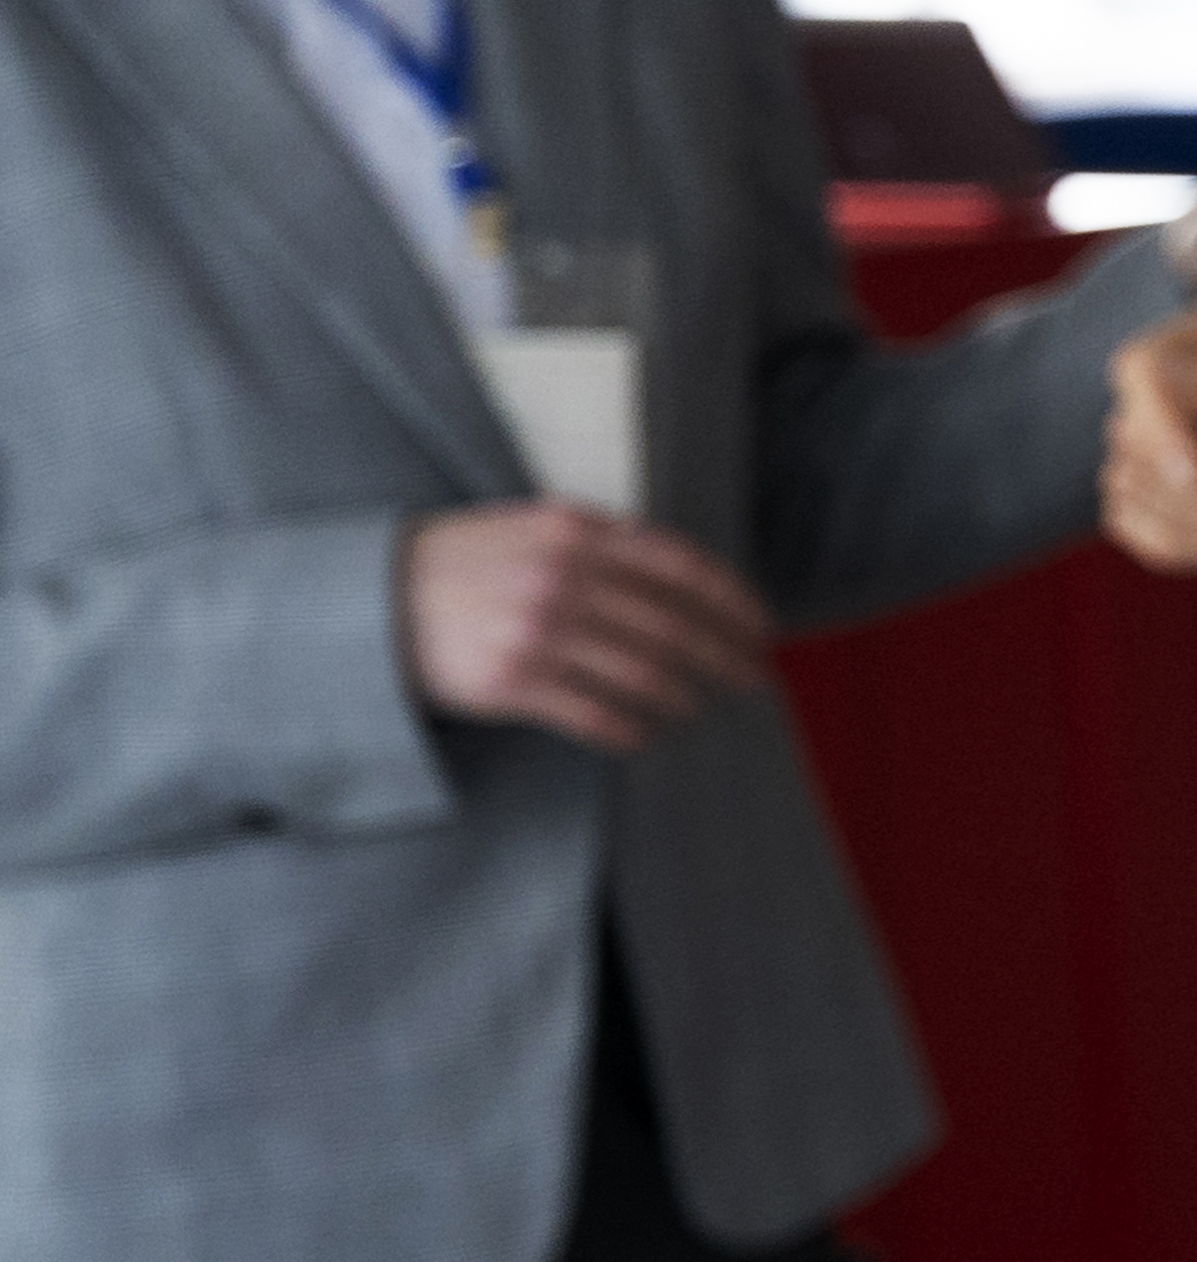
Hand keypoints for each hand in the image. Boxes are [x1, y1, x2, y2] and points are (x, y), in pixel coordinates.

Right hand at [396, 500, 775, 752]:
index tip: (762, 628)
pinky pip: (596, 714)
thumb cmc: (457, 566)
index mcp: (576, 533)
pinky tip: (646, 733)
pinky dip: (632, 728)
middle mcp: (563, 579)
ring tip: (698, 707)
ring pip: (644, 674)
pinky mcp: (512, 683)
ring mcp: (539, 633)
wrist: (368, 604)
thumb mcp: (527, 528)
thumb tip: (674, 568)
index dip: (734, 602)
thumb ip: (599, 537)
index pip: (684, 568)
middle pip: (675, 626)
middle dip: (726, 657)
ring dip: (683, 696)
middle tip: (754, 679)